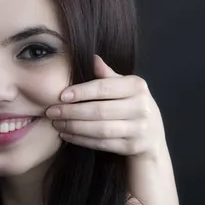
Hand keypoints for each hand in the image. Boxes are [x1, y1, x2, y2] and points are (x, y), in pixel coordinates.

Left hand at [46, 55, 165, 158]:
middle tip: (51, 111)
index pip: (104, 88)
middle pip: (99, 110)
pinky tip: (66, 135)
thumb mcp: (125, 87)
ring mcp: (138, 129)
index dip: (81, 92)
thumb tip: (91, 57)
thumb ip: (107, 74)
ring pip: (99, 129)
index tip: (61, 95)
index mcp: (137, 87)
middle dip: (71, 112)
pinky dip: (81, 140)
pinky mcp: (132, 147)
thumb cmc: (132, 105)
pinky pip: (102, 144)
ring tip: (56, 123)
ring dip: (73, 127)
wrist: (152, 136)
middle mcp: (141, 107)